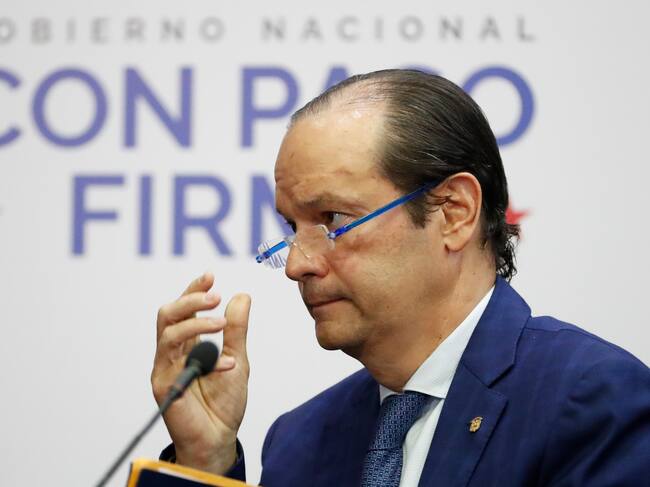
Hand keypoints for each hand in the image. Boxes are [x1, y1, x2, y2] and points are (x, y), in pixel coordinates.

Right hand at [151, 272, 250, 473]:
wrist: (219, 437)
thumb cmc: (224, 401)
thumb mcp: (238, 358)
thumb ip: (236, 329)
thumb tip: (241, 295)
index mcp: (187, 343)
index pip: (184, 309)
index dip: (193, 290)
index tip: (210, 276)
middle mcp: (171, 352)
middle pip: (168, 314)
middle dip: (189, 300)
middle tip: (214, 295)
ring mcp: (165, 367)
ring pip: (168, 333)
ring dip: (195, 322)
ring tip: (220, 322)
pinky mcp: (163, 385)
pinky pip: (176, 362)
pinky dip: (204, 357)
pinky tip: (227, 364)